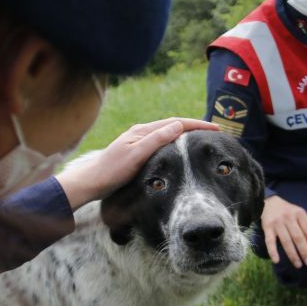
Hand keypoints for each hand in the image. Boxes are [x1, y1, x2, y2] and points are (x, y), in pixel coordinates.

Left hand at [56, 118, 217, 208]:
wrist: (91, 182)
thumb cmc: (111, 172)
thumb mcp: (136, 156)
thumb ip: (156, 140)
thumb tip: (178, 126)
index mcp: (143, 131)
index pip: (175, 123)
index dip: (197, 125)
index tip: (215, 128)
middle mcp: (141, 133)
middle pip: (173, 125)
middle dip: (194, 127)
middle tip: (213, 132)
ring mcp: (138, 142)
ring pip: (167, 134)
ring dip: (185, 134)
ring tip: (201, 139)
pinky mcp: (137, 152)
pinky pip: (161, 143)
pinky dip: (175, 143)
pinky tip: (178, 151)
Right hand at [261, 195, 306, 268]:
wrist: (269, 202)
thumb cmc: (289, 212)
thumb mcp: (301, 216)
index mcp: (300, 214)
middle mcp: (289, 217)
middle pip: (298, 237)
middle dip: (305, 251)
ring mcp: (277, 222)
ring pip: (286, 241)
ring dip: (292, 255)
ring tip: (298, 265)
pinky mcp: (267, 227)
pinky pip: (269, 241)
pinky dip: (273, 252)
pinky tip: (276, 261)